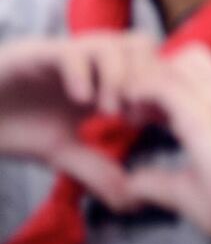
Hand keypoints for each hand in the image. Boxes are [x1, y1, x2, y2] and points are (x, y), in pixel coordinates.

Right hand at [0, 34, 158, 208]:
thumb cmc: (9, 124)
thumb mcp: (59, 151)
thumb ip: (94, 168)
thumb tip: (130, 200)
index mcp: (99, 80)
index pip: (152, 67)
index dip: (162, 92)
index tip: (158, 124)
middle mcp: (88, 62)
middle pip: (143, 45)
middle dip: (148, 80)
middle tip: (135, 117)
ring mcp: (64, 56)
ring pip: (113, 43)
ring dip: (120, 77)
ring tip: (108, 111)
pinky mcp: (35, 54)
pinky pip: (71, 52)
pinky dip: (84, 74)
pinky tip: (80, 101)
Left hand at [122, 47, 210, 243]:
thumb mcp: (189, 187)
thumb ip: (160, 179)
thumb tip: (130, 185)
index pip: (198, 69)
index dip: (165, 84)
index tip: (144, 118)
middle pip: (186, 55)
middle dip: (154, 76)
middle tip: (133, 112)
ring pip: (172, 62)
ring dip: (143, 83)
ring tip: (129, 116)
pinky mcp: (203, 117)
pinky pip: (161, 84)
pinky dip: (137, 94)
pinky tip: (129, 120)